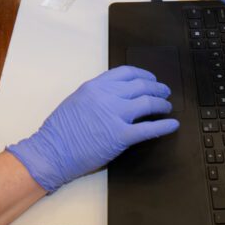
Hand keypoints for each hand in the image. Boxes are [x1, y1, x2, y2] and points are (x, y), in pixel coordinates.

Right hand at [6, 66, 178, 192]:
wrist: (52, 151)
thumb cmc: (60, 130)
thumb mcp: (76, 99)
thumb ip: (97, 93)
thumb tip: (117, 93)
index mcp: (96, 85)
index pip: (127, 72)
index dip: (144, 74)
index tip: (151, 78)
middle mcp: (107, 96)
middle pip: (141, 86)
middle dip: (157, 87)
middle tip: (164, 92)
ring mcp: (115, 115)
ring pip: (148, 103)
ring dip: (162, 104)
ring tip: (167, 107)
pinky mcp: (121, 136)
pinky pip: (149, 129)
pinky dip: (164, 126)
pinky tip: (172, 125)